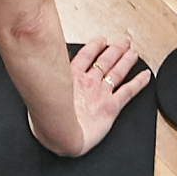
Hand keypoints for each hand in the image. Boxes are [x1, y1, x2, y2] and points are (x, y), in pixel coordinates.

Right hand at [32, 34, 153, 156]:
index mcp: (72, 79)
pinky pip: (128, 92)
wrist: (60, 135)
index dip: (95, 47)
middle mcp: (88, 83)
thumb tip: (30, 68)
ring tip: (134, 52)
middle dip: (115, 50)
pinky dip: (139, 83)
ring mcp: (100, 93)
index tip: (101, 40)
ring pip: (117, 72)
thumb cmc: (47, 119)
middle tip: (123, 42)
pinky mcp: (111, 106)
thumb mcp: (40, 93)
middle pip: (105, 60)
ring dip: (127, 60)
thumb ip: (42, 81)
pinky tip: (146, 76)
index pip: (86, 57)